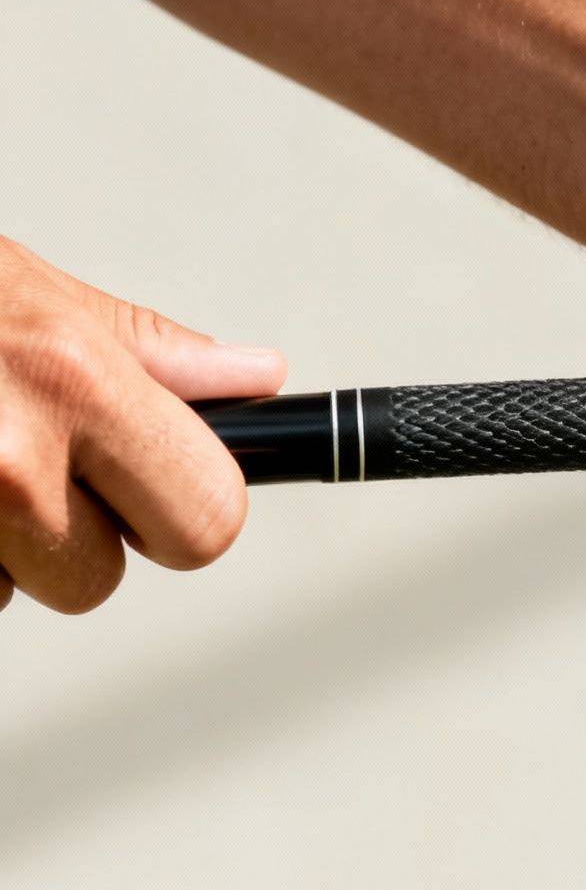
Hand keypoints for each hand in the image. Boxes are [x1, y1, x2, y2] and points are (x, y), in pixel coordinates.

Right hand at [0, 239, 285, 613]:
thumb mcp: (35, 298)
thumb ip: (149, 353)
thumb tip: (255, 377)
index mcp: (76, 382)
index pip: (207, 518)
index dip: (185, 513)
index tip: (155, 493)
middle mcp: (11, 458)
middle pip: (99, 581)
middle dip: (77, 537)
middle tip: (35, 468)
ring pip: (19, 592)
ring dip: (1, 547)